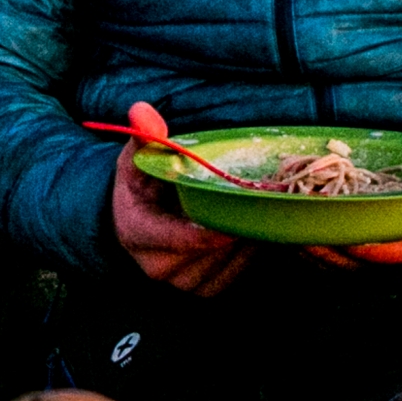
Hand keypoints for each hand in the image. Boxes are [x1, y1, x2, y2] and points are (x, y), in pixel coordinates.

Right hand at [110, 101, 250, 295]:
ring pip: (225, 267)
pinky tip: (259, 231)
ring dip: (248, 243)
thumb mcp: (138, 157)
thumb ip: (145, 137)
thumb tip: (141, 111)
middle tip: (264, 205)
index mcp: (138, 232)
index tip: (235, 223)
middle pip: (207, 254)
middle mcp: (157, 265)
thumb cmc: (140, 184)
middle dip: (236, 230)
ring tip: (265, 214)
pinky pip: (234, 277)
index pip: (174, 238)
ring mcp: (181, 282)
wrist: (136, 219)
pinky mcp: (202, 289)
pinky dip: (251, 257)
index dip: (205, 234)